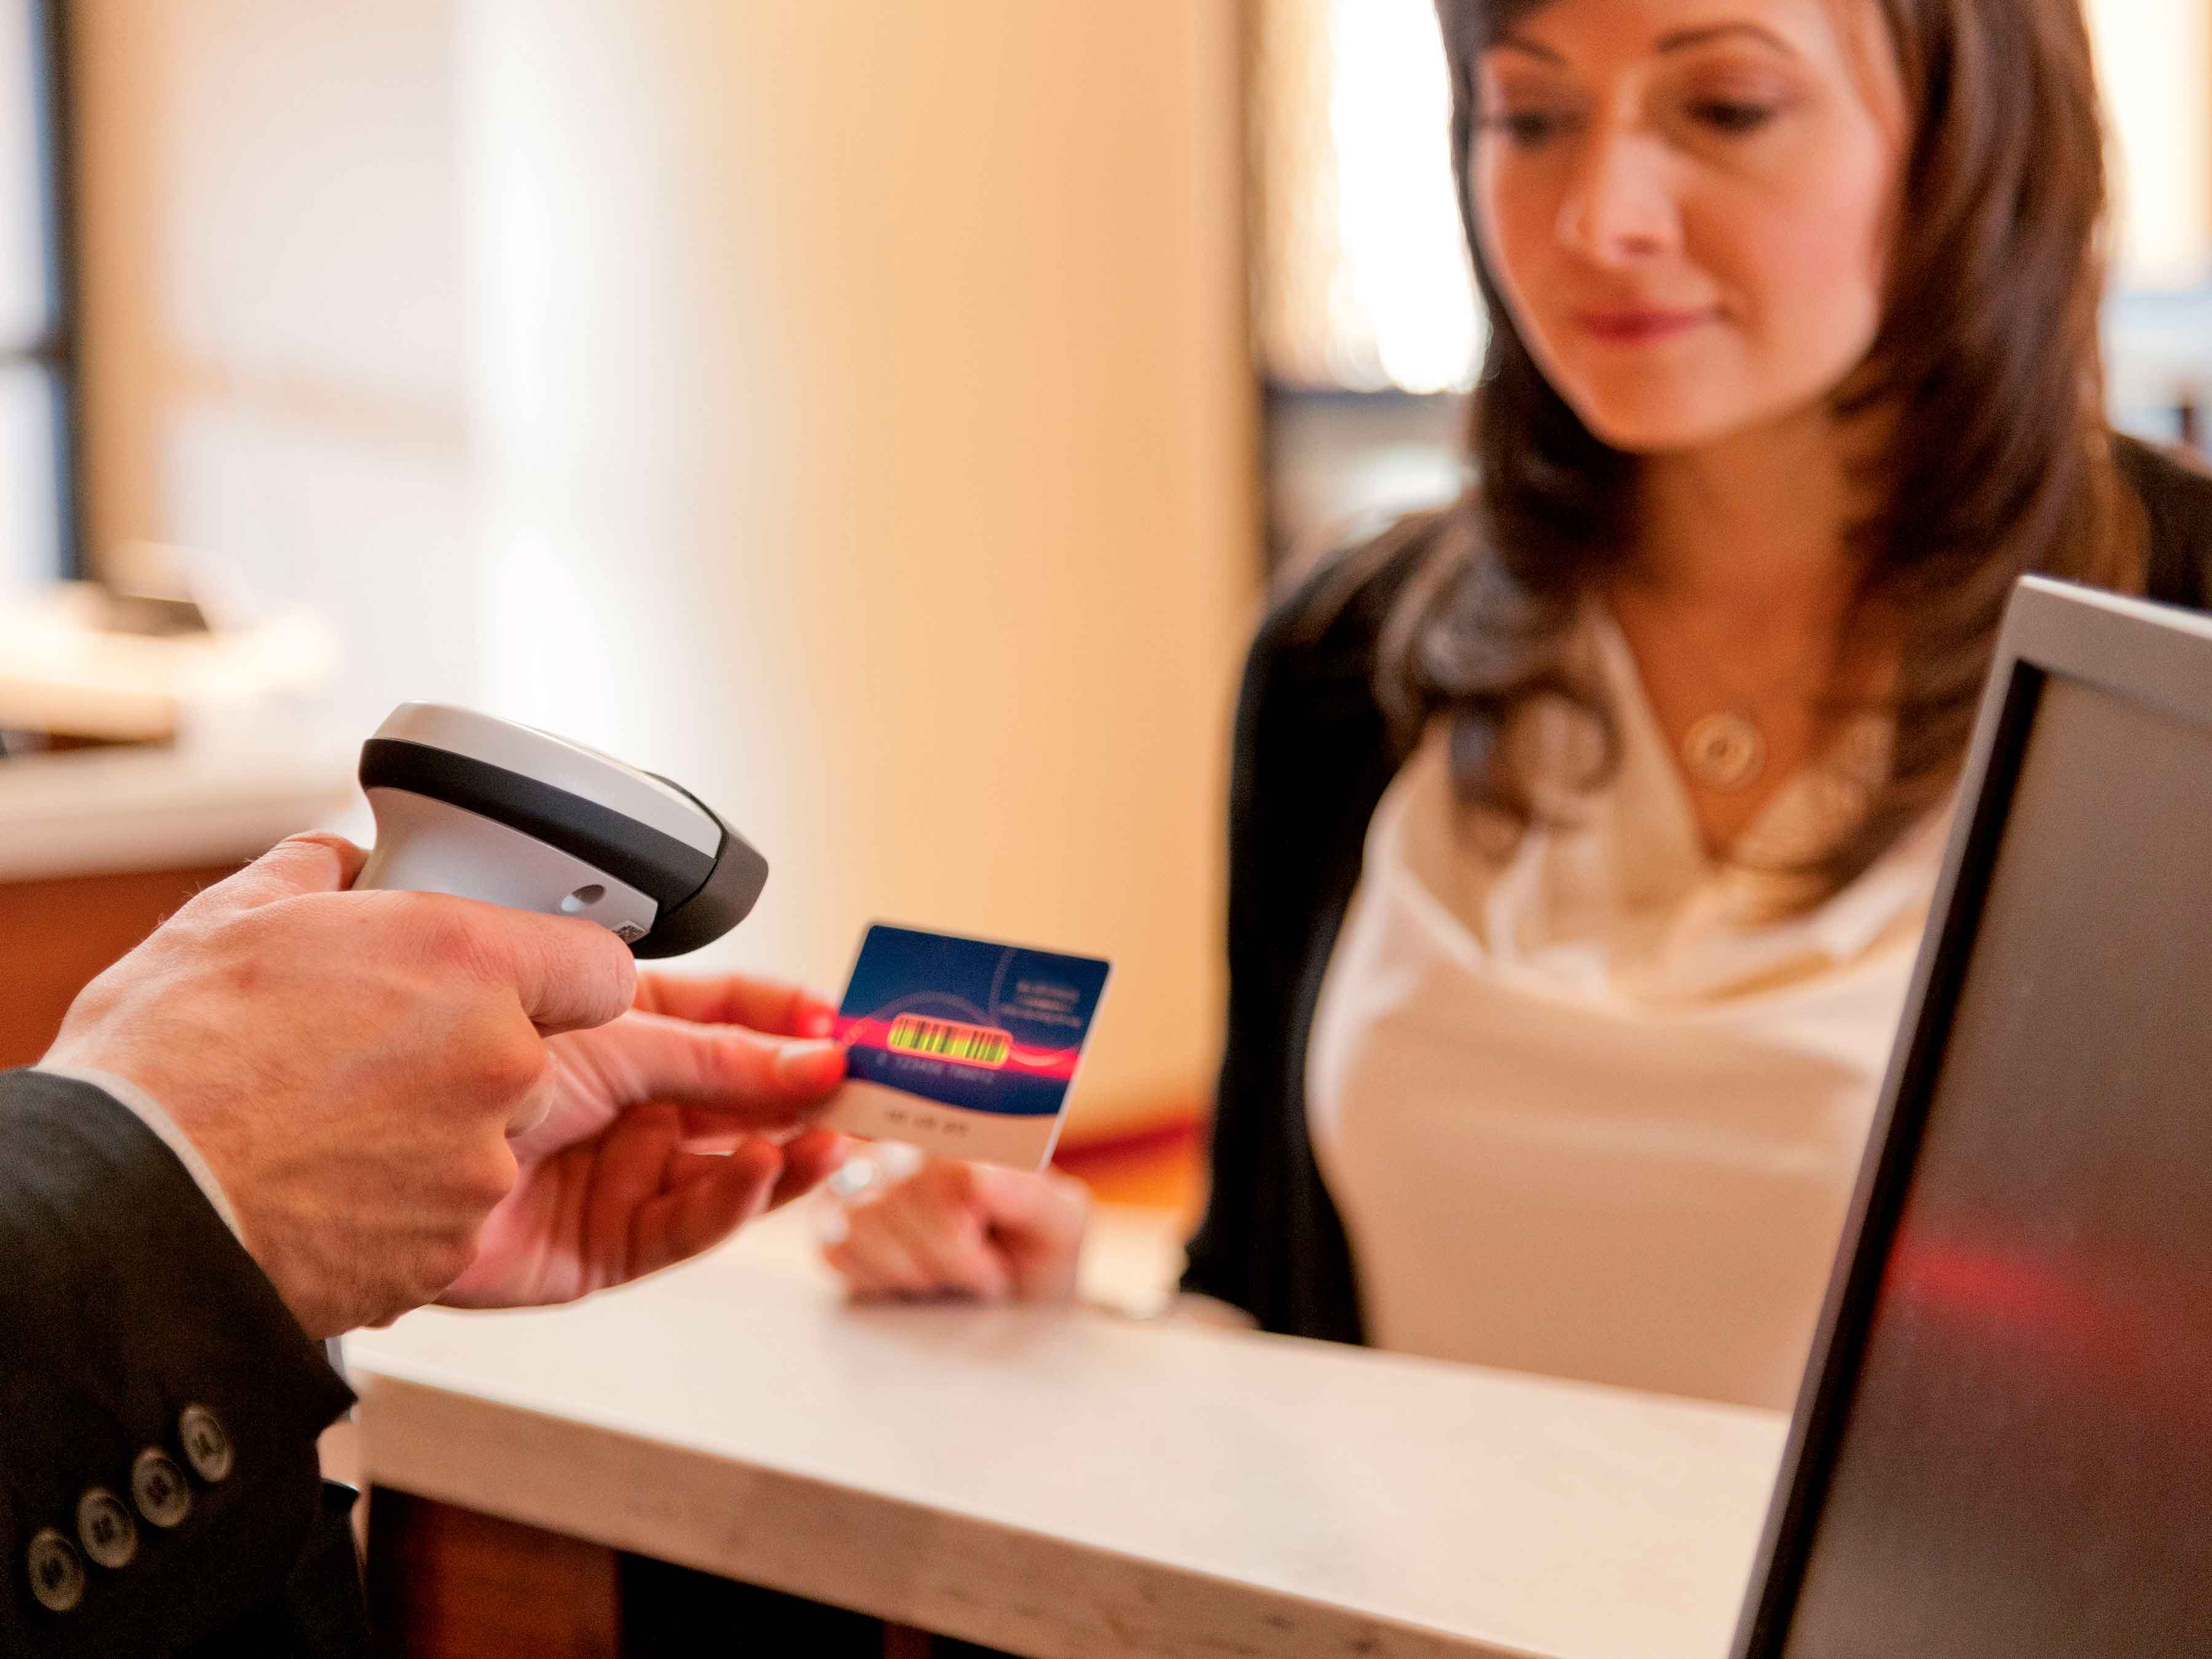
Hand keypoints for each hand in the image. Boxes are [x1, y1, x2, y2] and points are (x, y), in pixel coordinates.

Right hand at [42, 835, 634, 1337]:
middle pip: (535, 1061)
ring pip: (488, 1144)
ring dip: (433, 1137)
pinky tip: (323, 1186)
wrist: (126, 1202)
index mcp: (468, 964)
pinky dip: (400, 1207)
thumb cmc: (172, 1064)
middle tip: (377, 1062)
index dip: (560, 974)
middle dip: (476, 1062)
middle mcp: (497, 1064)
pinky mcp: (448, 1251)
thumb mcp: (238, 915)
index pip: (599, 966)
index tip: (524, 982)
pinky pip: (445, 1217)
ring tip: (329, 1130)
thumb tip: (344, 865)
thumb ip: (321, 874)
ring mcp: (478, 1166)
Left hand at [438, 972, 851, 1307]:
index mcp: (615, 1032)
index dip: (784, 1020)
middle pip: (738, 1098)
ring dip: (786, 1151)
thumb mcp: (612, 1035)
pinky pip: (682, 1227)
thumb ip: (716, 1053)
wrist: (362, 1151)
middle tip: (864, 1089)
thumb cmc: (451, 1064)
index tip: (840, 1023)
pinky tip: (758, 1171)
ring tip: (831, 1137)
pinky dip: (729, 1201)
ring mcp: (616, 1175)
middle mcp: (621, 1103)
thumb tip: (810, 1056)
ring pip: (726, 1168)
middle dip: (805, 1092)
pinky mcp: (602, 1249)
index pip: (722, 1017)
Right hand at [822, 1153, 1089, 1301]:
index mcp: (966, 1124)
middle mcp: (907, 1136)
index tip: (993, 1264)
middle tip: (980, 1275)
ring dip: (916, 1271)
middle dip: (947, 1259)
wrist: (1005, 1300)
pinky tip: (911, 1278)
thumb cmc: (1035, 1253)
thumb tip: (976, 1176)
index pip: (944, 1166)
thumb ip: (1029, 1196)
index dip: (960, 1234)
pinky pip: (837, 1246)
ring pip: (863, 1219)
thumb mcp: (1059, 1227)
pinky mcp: (831, 1218)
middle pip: (901, 1191)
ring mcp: (863, 1173)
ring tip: (949, 1276)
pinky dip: (879, 1279)